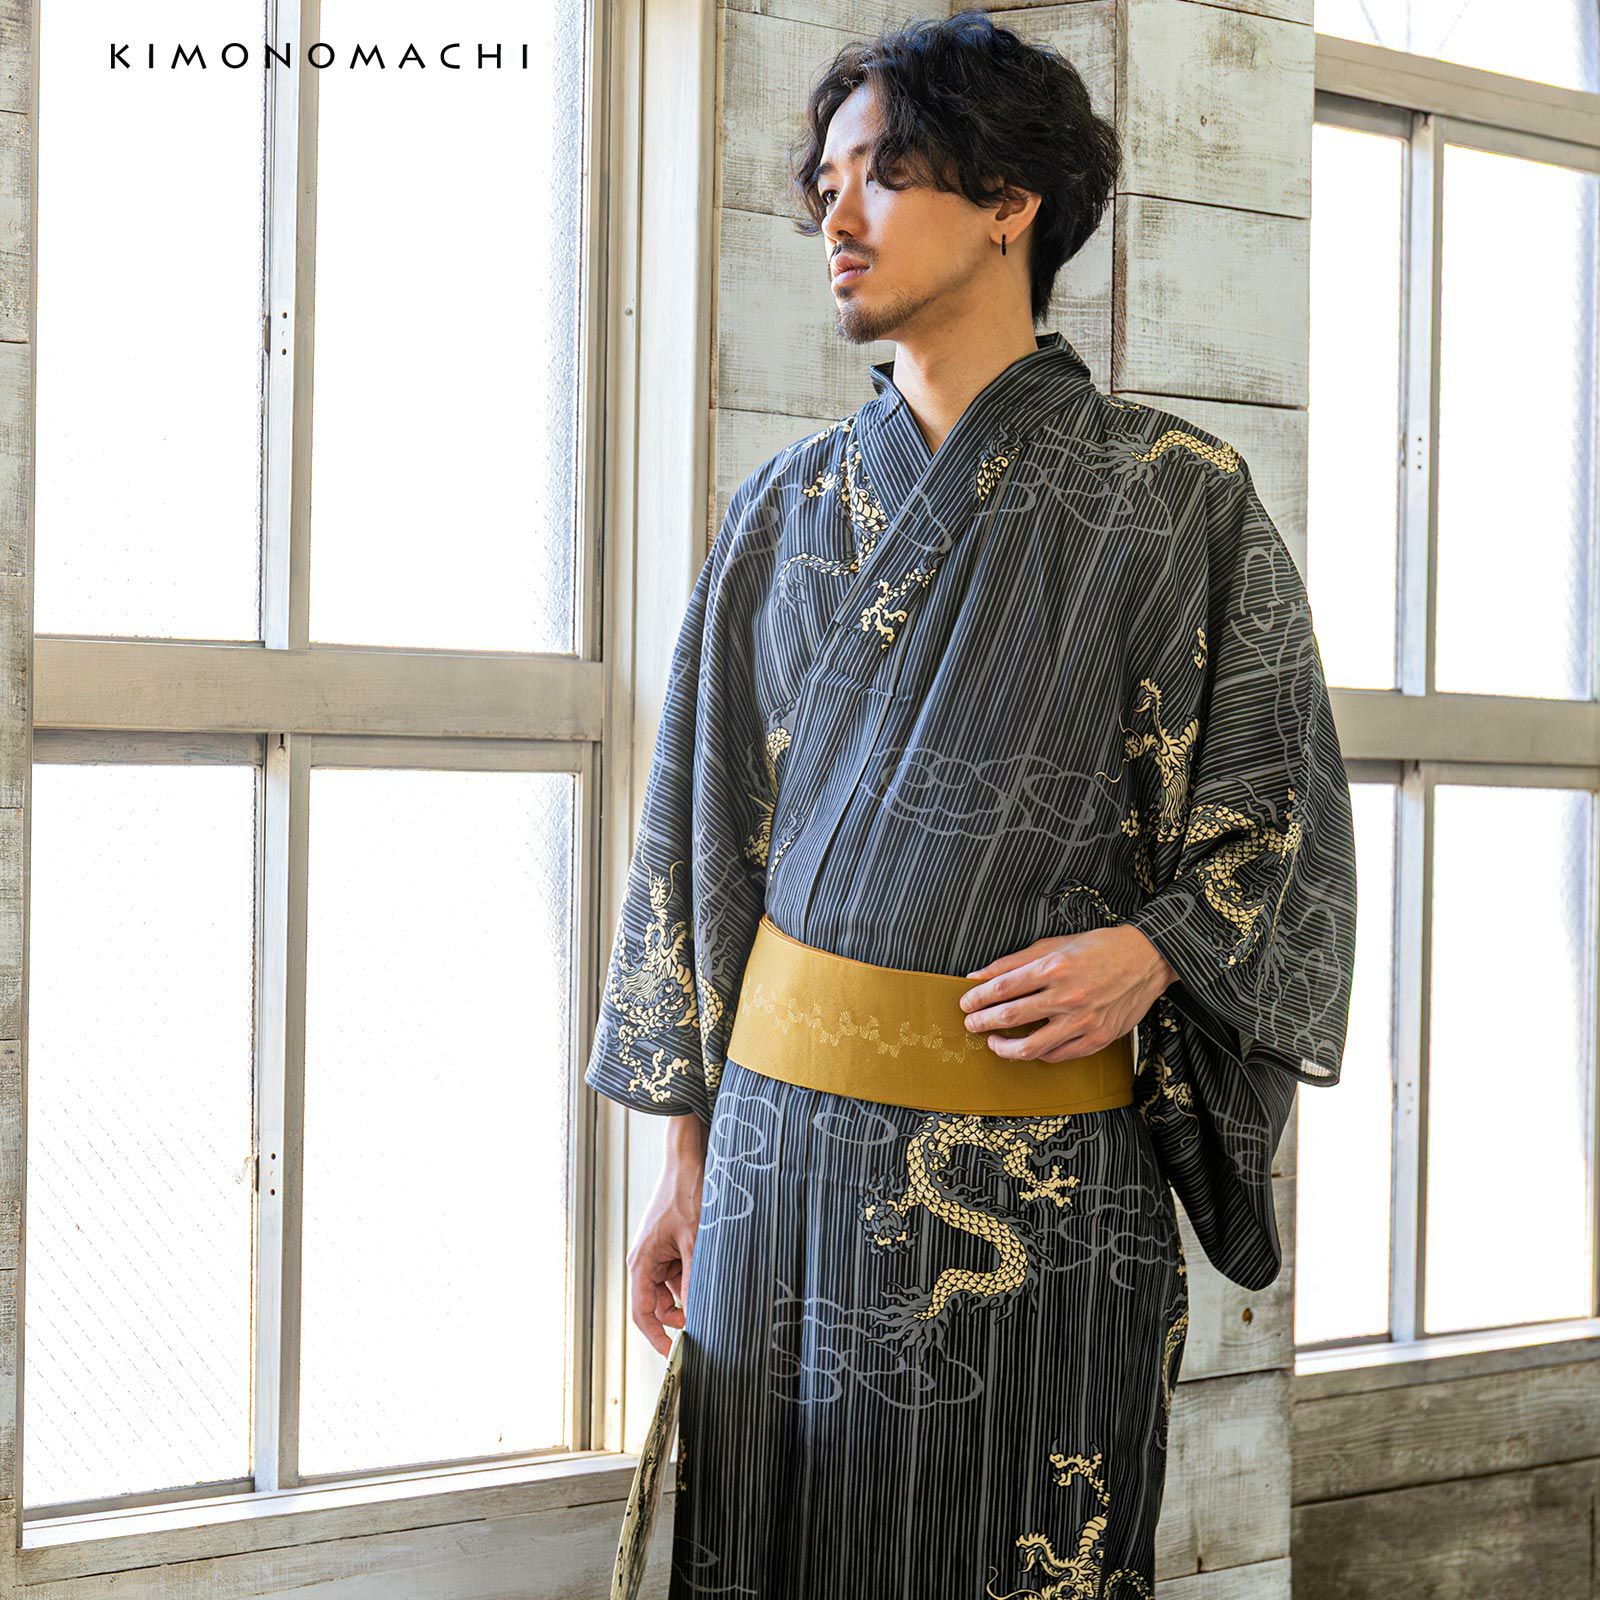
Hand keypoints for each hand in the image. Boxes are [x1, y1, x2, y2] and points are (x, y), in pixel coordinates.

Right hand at [627, 1114, 706, 1355]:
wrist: (690, 1158)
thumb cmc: (686, 1192)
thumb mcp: (695, 1240)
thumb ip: (693, 1279)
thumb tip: (696, 1315)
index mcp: (641, 1262)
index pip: (642, 1313)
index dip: (657, 1337)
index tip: (676, 1354)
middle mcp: (646, 1260)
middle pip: (658, 1304)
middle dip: (680, 1315)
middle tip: (707, 1324)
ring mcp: (660, 1253)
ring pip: (674, 1289)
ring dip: (692, 1293)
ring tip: (716, 1289)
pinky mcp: (673, 1245)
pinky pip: (682, 1271)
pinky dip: (696, 1276)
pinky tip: (714, 1272)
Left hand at [958, 926, 1176, 1062]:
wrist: (1146, 959)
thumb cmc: (1098, 948)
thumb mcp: (1054, 945)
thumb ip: (1013, 962)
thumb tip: (977, 975)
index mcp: (1054, 967)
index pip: (1003, 987)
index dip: (978, 998)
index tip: (966, 1003)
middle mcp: (1068, 995)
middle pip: (1011, 1016)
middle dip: (983, 1022)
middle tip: (971, 1024)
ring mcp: (1083, 1020)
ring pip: (1032, 1046)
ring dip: (1004, 1048)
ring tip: (994, 1043)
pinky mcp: (1097, 1038)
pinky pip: (1057, 1055)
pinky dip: (1037, 1053)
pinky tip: (1027, 1046)